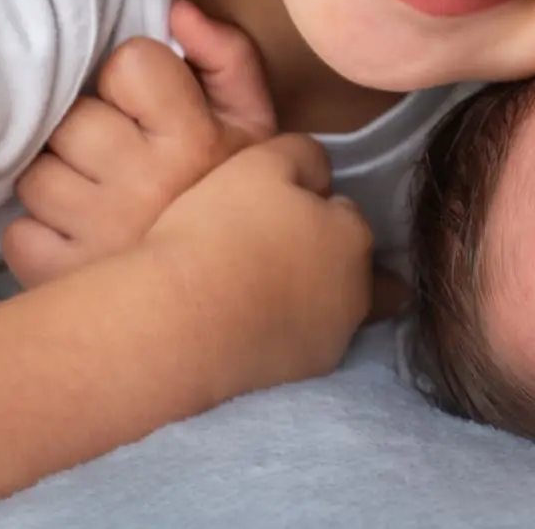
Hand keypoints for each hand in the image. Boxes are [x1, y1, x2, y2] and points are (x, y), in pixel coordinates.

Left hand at [4, 0, 276, 287]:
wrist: (240, 295)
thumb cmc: (234, 194)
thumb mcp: (252, 119)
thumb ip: (225, 54)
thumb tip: (177, 7)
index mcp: (194, 139)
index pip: (129, 64)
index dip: (134, 82)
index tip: (151, 110)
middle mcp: (144, 184)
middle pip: (73, 120)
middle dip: (91, 132)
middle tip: (120, 158)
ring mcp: (99, 236)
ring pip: (36, 175)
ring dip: (60, 182)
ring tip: (99, 198)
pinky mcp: (64, 279)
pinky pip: (18, 234)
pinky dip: (40, 235)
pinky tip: (80, 238)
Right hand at [137, 132, 373, 396]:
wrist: (176, 324)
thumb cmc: (220, 230)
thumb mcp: (262, 162)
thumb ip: (303, 157)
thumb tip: (321, 177)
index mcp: (354, 236)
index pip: (343, 211)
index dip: (309, 207)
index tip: (272, 214)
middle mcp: (358, 291)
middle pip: (346, 262)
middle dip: (321, 254)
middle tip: (266, 250)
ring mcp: (333, 340)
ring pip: (330, 307)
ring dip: (308, 297)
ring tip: (257, 291)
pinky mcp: (301, 376)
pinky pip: (302, 342)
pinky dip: (286, 333)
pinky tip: (250, 325)